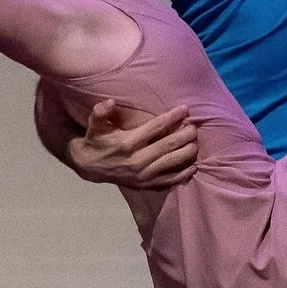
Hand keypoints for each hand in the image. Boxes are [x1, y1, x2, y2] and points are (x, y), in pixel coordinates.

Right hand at [67, 98, 198, 188]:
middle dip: (184, 136)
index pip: (154, 128)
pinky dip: (183, 174)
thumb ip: (100, 113)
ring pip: (171, 163)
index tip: (185, 109)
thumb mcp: (94, 125)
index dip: (171, 118)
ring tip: (196, 142)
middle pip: (167, 146)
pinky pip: (168, 181)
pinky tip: (193, 166)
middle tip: (194, 127)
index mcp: (127, 143)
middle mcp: (137, 160)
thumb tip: (110, 102)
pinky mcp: (146, 185)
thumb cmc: (96, 141)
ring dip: (187, 153)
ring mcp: (143, 175)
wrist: (89, 167)